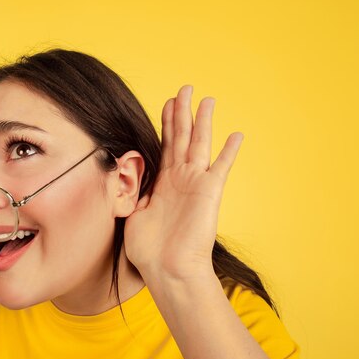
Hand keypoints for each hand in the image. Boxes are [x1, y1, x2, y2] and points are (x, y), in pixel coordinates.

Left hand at [124, 85, 242, 281]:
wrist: (167, 269)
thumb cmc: (149, 248)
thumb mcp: (133, 212)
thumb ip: (133, 190)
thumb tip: (122, 175)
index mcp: (164, 182)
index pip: (166, 145)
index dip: (167, 123)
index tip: (167, 103)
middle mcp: (181, 178)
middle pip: (182, 137)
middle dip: (183, 112)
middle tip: (185, 89)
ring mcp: (196, 183)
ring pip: (199, 144)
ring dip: (203, 121)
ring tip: (207, 100)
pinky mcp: (209, 192)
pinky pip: (221, 167)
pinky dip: (228, 151)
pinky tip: (236, 134)